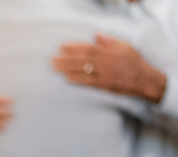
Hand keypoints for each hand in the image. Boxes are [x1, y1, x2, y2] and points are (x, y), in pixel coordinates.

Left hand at [53, 34, 167, 103]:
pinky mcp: (104, 84)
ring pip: (83, 70)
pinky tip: (67, 79)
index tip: (61, 47)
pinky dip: (78, 80)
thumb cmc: (133, 62)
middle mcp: (105, 61)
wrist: (143, 78)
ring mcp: (104, 73)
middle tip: (52, 59)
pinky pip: (89, 82)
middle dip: (66, 59)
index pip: (88, 48)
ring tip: (55, 68)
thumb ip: (109, 41)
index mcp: (109, 51)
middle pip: (82, 59)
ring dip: (67, 69)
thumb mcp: (124, 47)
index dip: (74, 47)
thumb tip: (97, 35)